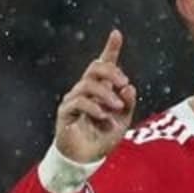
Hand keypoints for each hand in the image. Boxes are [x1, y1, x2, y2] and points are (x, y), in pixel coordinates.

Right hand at [55, 29, 137, 162]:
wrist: (86, 158)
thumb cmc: (103, 136)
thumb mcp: (123, 120)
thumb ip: (127, 103)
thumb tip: (129, 86)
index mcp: (101, 89)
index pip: (104, 65)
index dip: (110, 49)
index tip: (116, 34)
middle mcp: (86, 90)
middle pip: (95, 68)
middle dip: (112, 72)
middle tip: (124, 83)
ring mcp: (74, 99)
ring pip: (88, 84)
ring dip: (106, 94)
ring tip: (116, 107)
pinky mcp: (65, 112)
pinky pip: (78, 102)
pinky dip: (94, 108)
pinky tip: (103, 116)